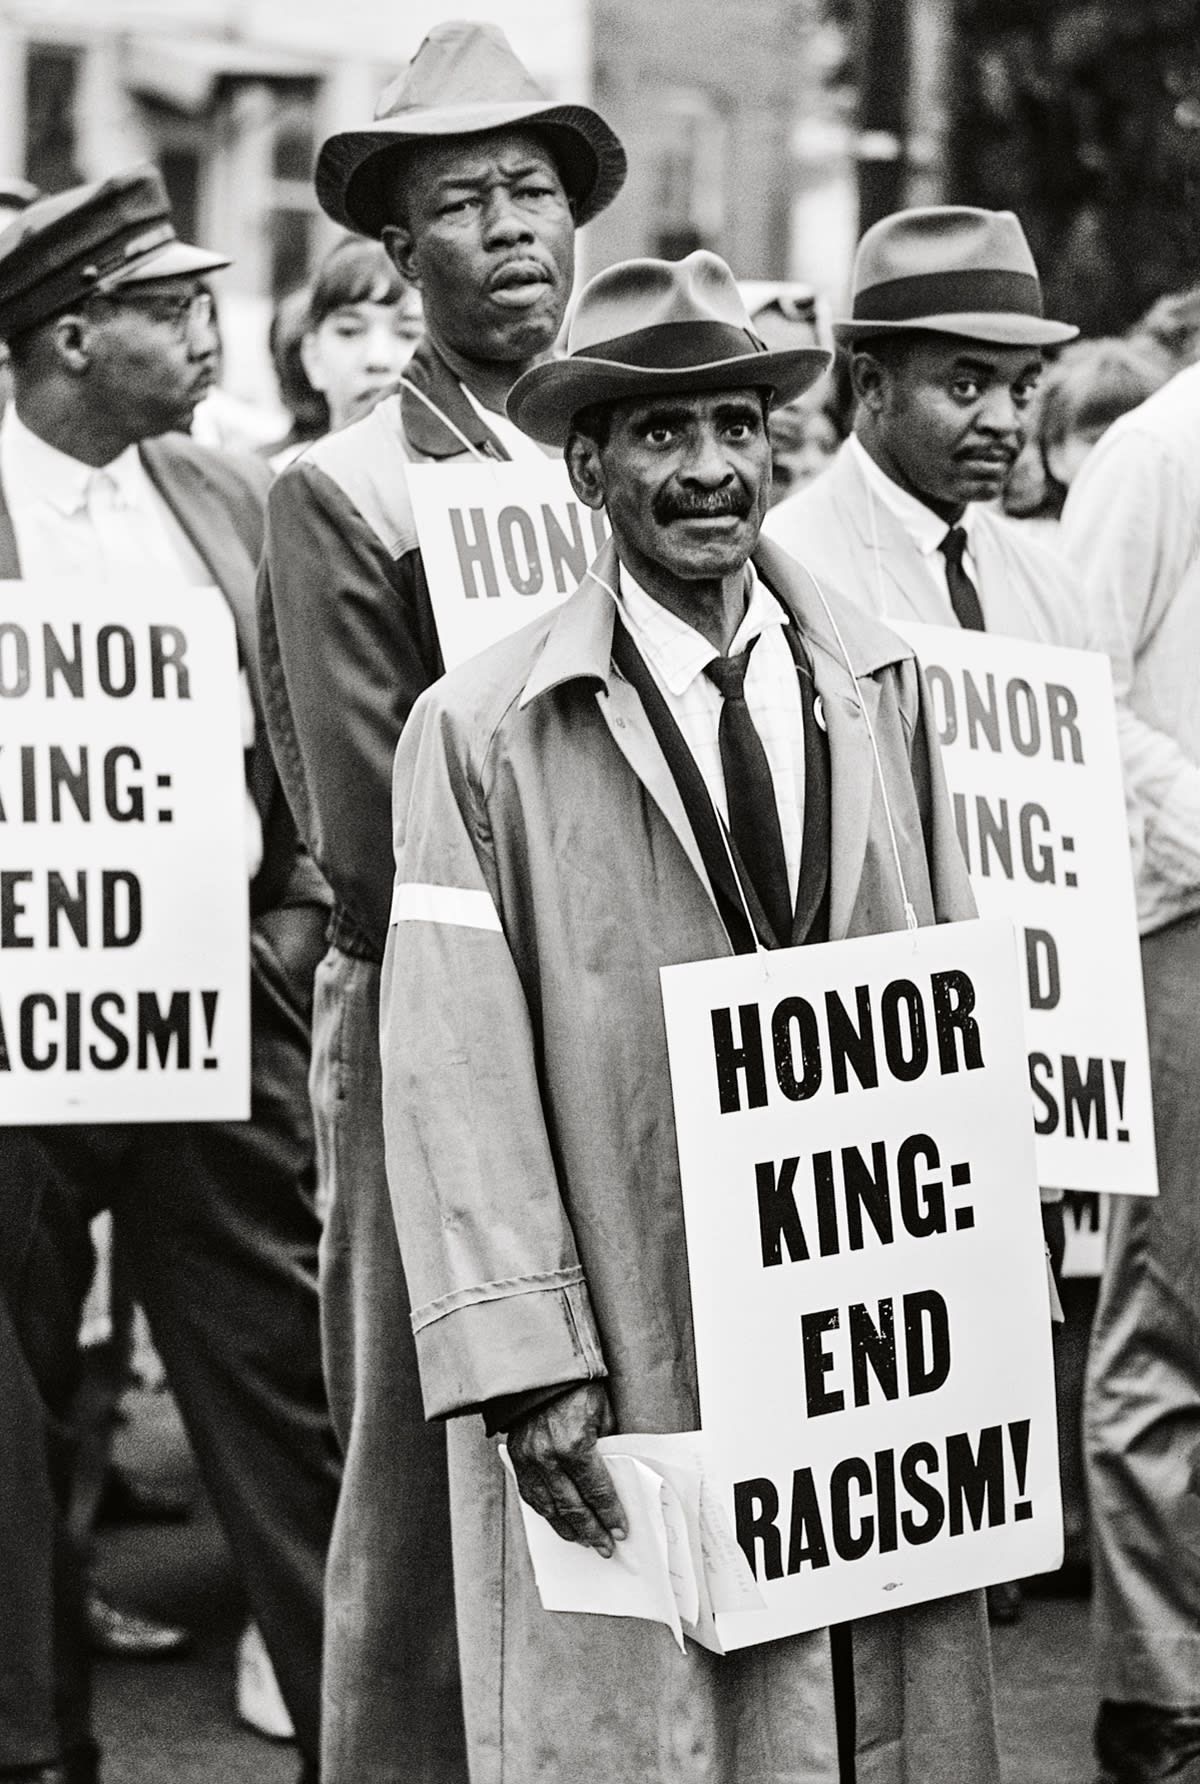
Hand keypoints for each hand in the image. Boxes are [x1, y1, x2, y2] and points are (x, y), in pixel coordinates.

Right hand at [507, 1381, 627, 1556]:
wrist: (540, 1369)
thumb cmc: (577, 1387)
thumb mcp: (603, 1413)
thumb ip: (608, 1447)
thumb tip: (617, 1478)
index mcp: (575, 1445)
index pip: (597, 1491)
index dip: (610, 1514)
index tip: (621, 1532)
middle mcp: (549, 1457)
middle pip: (573, 1507)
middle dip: (592, 1531)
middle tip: (606, 1547)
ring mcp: (529, 1460)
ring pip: (548, 1508)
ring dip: (567, 1528)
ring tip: (584, 1541)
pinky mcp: (516, 1457)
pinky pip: (530, 1495)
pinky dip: (545, 1513)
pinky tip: (558, 1521)